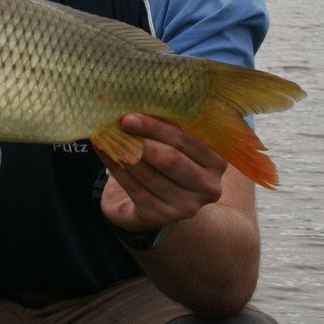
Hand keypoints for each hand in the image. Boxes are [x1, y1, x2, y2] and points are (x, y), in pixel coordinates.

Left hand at [97, 113, 227, 232]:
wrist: (159, 201)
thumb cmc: (168, 161)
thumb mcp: (178, 145)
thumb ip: (169, 127)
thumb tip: (137, 106)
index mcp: (217, 161)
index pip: (185, 140)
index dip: (156, 127)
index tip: (129, 116)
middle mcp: (208, 186)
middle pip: (171, 159)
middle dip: (141, 140)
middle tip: (118, 126)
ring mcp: (187, 206)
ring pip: (151, 175)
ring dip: (126, 154)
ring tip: (107, 138)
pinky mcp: (163, 217)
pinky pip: (136, 190)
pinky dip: (118, 170)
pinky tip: (106, 154)